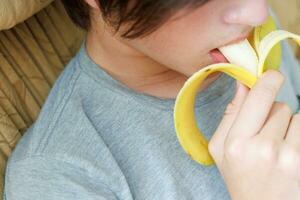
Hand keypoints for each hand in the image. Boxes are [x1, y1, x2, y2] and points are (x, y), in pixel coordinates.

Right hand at [208, 70, 299, 199]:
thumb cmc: (238, 175)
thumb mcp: (220, 147)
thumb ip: (230, 114)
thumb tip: (244, 83)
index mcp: (235, 143)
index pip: (259, 97)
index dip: (268, 80)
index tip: (272, 75)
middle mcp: (263, 149)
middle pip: (279, 106)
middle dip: (273, 113)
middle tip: (264, 133)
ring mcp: (289, 158)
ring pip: (296, 117)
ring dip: (288, 126)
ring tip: (277, 147)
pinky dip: (297, 136)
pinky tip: (288, 154)